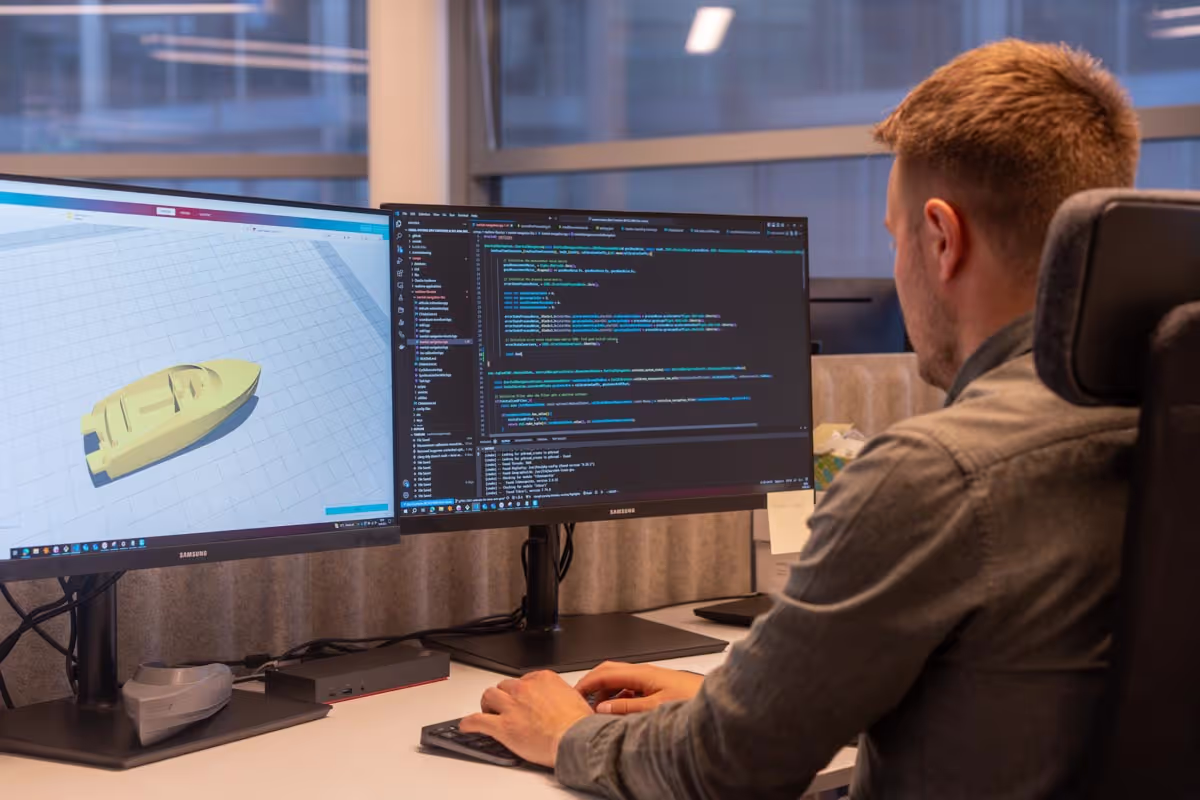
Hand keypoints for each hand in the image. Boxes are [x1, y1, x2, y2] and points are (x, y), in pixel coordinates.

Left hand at [460, 670, 593, 767]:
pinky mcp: (503, 726)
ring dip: (487, 704)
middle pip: (505, 685)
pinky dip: (469, 723)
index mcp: (543, 679)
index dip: (521, 690)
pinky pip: (478, 720)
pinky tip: (466, 726)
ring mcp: (512, 706)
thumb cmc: (579, 724)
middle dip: (504, 695)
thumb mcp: (575, 699)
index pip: (524, 679)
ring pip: (489, 696)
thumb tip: (562, 702)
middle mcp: (524, 688)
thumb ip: (562, 696)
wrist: (575, 739)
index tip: (521, 697)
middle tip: (505, 706)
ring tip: (488, 711)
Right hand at [574, 661, 703, 714]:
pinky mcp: (658, 689)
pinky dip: (620, 699)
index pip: (605, 672)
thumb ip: (627, 708)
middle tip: (580, 699)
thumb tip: (603, 708)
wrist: (717, 703)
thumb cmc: (692, 700)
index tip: (573, 692)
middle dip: (593, 684)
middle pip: (611, 672)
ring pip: (620, 682)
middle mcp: (646, 673)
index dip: (586, 682)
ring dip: (607, 694)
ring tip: (598, 711)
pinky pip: (631, 690)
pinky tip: (620, 712)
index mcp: (643, 673)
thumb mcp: (655, 708)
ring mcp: (652, 680)